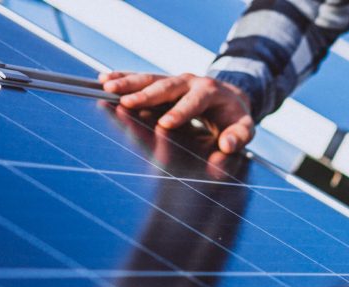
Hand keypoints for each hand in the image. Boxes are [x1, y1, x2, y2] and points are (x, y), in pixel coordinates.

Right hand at [99, 72, 255, 153]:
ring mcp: (174, 80)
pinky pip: (141, 79)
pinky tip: (104, 80)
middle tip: (126, 103)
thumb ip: (238, 138)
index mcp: (210, 92)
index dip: (180, 112)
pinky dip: (123, 78)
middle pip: (166, 86)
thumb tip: (227, 146)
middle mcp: (190, 81)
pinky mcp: (162, 83)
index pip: (194, 102)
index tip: (165, 124)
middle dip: (146, 95)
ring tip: (107, 87)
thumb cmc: (234, 117)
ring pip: (149, 79)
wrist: (230, 98)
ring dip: (127, 82)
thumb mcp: (244, 128)